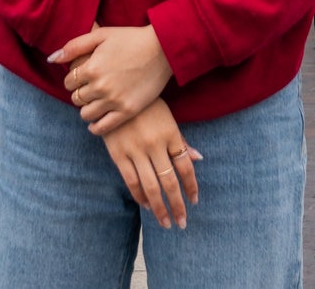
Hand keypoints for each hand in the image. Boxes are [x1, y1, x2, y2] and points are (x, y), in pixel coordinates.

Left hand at [51, 25, 173, 135]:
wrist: (163, 49)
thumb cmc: (131, 38)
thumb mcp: (101, 35)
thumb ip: (74, 46)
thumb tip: (52, 59)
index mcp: (92, 67)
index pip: (68, 82)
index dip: (73, 79)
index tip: (82, 76)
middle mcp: (100, 86)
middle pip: (76, 99)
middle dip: (79, 93)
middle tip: (89, 88)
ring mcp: (114, 101)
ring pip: (86, 114)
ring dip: (86, 108)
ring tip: (94, 102)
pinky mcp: (127, 111)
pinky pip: (103, 127)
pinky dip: (95, 127)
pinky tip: (96, 122)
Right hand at [101, 97, 199, 228]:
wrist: (116, 92)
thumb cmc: (147, 106)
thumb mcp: (168, 118)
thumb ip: (181, 141)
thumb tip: (198, 159)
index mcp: (170, 134)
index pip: (185, 167)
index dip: (191, 187)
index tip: (194, 201)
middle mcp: (155, 144)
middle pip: (170, 182)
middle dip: (177, 206)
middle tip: (182, 223)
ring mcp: (135, 150)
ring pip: (150, 187)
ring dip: (159, 208)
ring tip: (165, 222)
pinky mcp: (118, 154)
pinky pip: (131, 181)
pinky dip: (140, 196)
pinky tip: (147, 206)